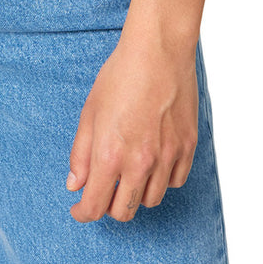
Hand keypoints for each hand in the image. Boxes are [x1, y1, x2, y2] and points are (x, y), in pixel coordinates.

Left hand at [66, 33, 198, 221]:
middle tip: (104, 188)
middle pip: (124, 211)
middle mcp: (140, 162)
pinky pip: (175, 182)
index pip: (95, 207)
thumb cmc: (120, 75)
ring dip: (136, 193)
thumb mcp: (90, 112)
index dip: (83, 212)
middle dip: (109, 206)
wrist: (158, 50)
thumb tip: (75, 185)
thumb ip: (81, 153)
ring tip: (129, 170)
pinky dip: (162, 180)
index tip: (80, 208)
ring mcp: (167, 157)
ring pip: (151, 200)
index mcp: (110, 154)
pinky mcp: (187, 147)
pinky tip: (153, 160)